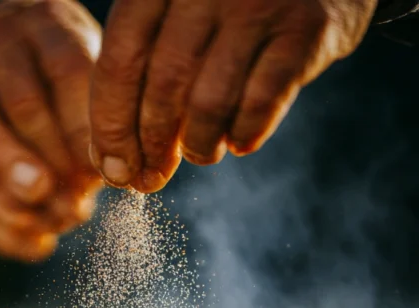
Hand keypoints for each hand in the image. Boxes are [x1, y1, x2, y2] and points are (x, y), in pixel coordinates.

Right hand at [0, 0, 102, 260]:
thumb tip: (100, 195)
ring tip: (54, 227)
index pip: (66, 72)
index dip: (83, 132)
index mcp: (42, 24)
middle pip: (22, 108)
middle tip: (75, 210)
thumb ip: (93, 130)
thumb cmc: (57, 83)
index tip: (100, 176)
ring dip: (20, 201)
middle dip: (56, 168)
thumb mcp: (83, 86)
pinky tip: (34, 246)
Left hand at [90, 0, 375, 191]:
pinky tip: (239, 141)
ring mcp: (258, 3)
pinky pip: (261, 103)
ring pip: (209, 102)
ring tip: (201, 153)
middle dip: (151, 146)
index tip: (115, 170)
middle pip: (163, 85)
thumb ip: (142, 63)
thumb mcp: (177, 8)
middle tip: (151, 179)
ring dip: (198, 145)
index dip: (112, 125)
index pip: (120, 61)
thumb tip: (113, 162)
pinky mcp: (305, 28)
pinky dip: (244, 134)